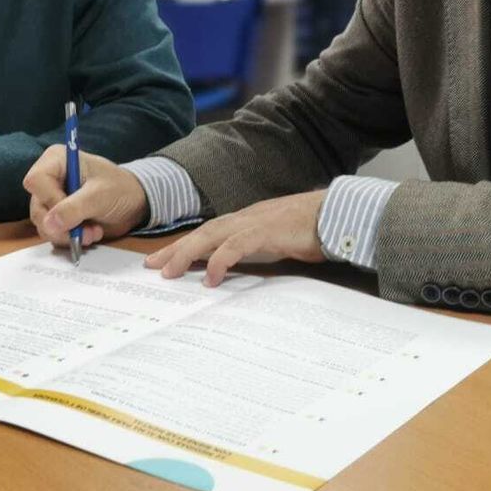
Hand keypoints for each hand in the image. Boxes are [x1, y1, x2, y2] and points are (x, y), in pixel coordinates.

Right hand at [22, 145, 148, 249]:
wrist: (135, 203)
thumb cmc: (120, 188)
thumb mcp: (100, 195)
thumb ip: (74, 208)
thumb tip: (48, 224)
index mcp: (57, 160)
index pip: (36, 181)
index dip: (50, 200)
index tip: (71, 213)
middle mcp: (49, 179)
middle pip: (38, 207)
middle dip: (62, 225)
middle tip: (86, 231)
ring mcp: (52, 199)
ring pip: (43, 224)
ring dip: (68, 235)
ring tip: (93, 232)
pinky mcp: (58, 217)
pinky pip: (52, 234)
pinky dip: (70, 239)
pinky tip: (90, 234)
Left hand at [143, 190, 327, 286]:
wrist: (338, 214)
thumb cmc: (311, 229)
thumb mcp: (277, 241)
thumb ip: (257, 249)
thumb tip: (236, 268)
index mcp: (246, 220)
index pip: (208, 233)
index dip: (183, 246)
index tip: (161, 260)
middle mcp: (245, 218)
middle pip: (202, 233)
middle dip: (175, 249)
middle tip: (151, 267)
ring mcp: (255, 223)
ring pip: (211, 236)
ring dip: (188, 253)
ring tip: (169, 272)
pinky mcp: (267, 231)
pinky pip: (236, 246)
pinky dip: (221, 260)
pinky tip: (211, 277)